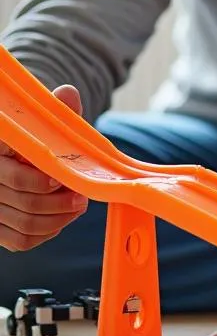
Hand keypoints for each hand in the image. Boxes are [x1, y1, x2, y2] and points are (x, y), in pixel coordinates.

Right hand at [0, 84, 87, 251]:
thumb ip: (55, 111)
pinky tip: (60, 220)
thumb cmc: (32, 137)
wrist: (14, 155)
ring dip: (59, 219)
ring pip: (25, 226)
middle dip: (61, 203)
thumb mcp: (40, 122)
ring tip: (77, 206)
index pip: (18, 178)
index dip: (45, 182)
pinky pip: (20, 242)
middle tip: (81, 196)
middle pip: (26, 204)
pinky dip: (46, 234)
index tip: (64, 178)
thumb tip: (68, 94)